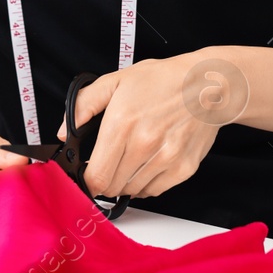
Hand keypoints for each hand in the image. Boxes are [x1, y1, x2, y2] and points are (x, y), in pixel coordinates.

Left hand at [61, 50, 241, 198]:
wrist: (207, 85)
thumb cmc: (162, 81)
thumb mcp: (116, 81)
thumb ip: (83, 105)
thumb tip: (65, 131)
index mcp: (121, 123)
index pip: (95, 175)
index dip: (86, 179)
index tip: (87, 172)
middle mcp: (143, 144)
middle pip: (111, 186)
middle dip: (104, 180)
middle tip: (107, 164)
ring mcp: (165, 159)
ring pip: (132, 190)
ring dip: (124, 182)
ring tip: (130, 160)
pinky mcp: (183, 168)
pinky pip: (154, 191)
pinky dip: (145, 184)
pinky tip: (146, 165)